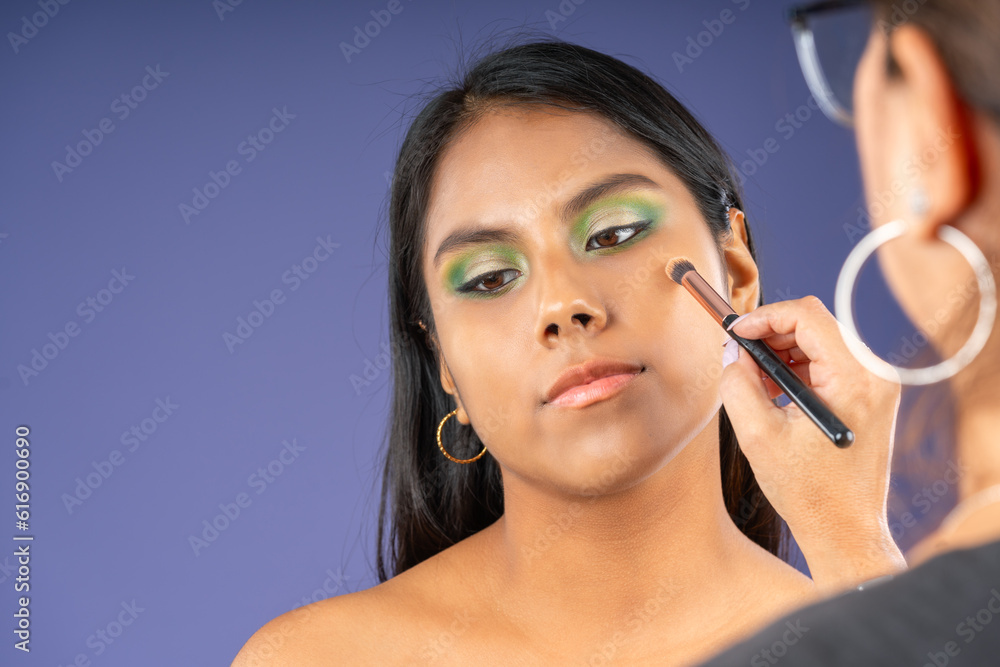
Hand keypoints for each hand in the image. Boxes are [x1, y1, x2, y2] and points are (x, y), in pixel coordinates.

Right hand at [720, 296, 906, 592]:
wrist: (845, 530)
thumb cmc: (808, 492)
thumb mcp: (758, 436)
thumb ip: (738, 384)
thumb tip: (732, 351)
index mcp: (853, 380)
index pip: (808, 316)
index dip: (764, 316)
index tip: (736, 331)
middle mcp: (874, 376)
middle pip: (817, 324)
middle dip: (772, 332)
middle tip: (740, 354)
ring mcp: (877, 387)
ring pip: (822, 341)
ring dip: (783, 351)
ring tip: (755, 379)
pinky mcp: (871, 398)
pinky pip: (831, 363)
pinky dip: (799, 367)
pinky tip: (775, 392)